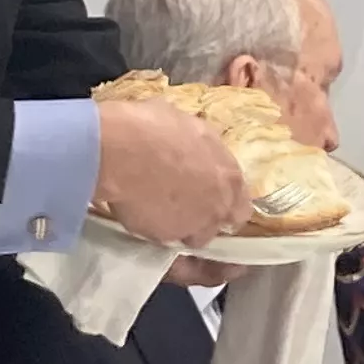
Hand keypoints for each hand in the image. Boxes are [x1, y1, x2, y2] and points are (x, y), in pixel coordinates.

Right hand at [94, 97, 250, 247]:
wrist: (121, 152)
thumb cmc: (153, 127)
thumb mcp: (186, 125)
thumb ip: (197, 146)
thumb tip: (188, 143)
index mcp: (229, 175)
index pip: (241, 202)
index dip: (226, 199)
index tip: (211, 194)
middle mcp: (218, 205)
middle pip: (223, 223)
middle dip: (210, 219)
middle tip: (189, 207)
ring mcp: (193, 226)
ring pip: (194, 237)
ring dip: (184, 227)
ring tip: (161, 210)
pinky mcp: (164, 238)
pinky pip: (163, 238)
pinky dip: (154, 228)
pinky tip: (140, 211)